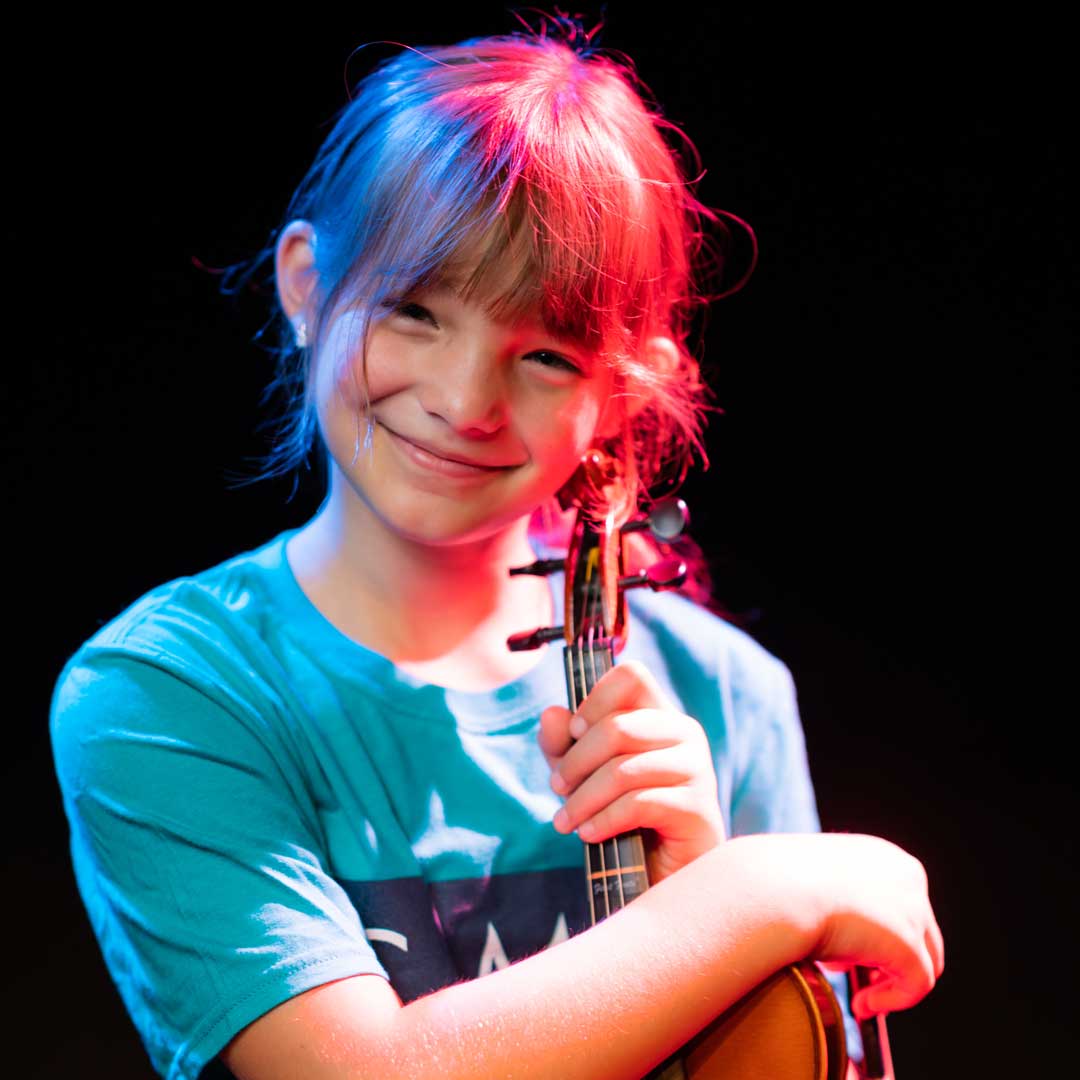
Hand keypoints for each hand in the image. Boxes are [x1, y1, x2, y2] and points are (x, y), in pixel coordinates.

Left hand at [538, 660, 725, 882]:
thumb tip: (551, 714)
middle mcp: (684, 733)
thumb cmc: (619, 815)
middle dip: (577, 760)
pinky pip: (639, 804)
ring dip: (583, 798)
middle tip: (557, 787)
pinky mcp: (699, 809)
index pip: (632, 676)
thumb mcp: (579, 774)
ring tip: (564, 822)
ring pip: (625, 769)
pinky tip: (588, 835)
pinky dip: (604, 820)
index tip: (574, 731)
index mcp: (659, 714)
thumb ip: (563, 742)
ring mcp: (697, 770)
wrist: (656, 875)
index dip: (595, 698)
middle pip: (619, 726)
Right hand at [730, 832, 944, 1016]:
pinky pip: (915, 986)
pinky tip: (860, 1004)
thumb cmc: (780, 883)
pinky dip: (890, 1000)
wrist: (774, 890)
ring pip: (922, 960)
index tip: (857, 955)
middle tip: (860, 979)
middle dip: (888, 958)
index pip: (901, 902)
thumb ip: (839, 903)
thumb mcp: (816, 884)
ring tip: (859, 995)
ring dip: (890, 981)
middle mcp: (907, 876)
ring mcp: (913, 910)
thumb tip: (843, 941)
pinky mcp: (910, 946)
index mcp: (884, 856)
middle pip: (920, 932)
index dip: (881, 933)